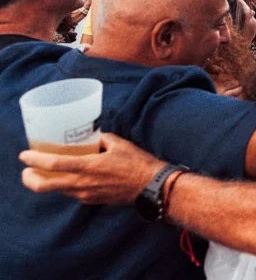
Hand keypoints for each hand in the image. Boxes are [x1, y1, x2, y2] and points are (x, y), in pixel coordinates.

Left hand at [20, 133, 164, 204]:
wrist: (151, 186)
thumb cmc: (138, 163)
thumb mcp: (119, 144)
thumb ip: (101, 139)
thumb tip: (92, 135)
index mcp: (88, 166)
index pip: (54, 164)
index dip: (35, 160)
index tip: (24, 156)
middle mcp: (82, 183)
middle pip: (45, 186)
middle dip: (30, 179)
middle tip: (26, 171)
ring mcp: (85, 194)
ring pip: (57, 190)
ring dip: (46, 182)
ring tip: (45, 173)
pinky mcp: (91, 200)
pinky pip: (71, 193)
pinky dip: (64, 185)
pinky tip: (68, 178)